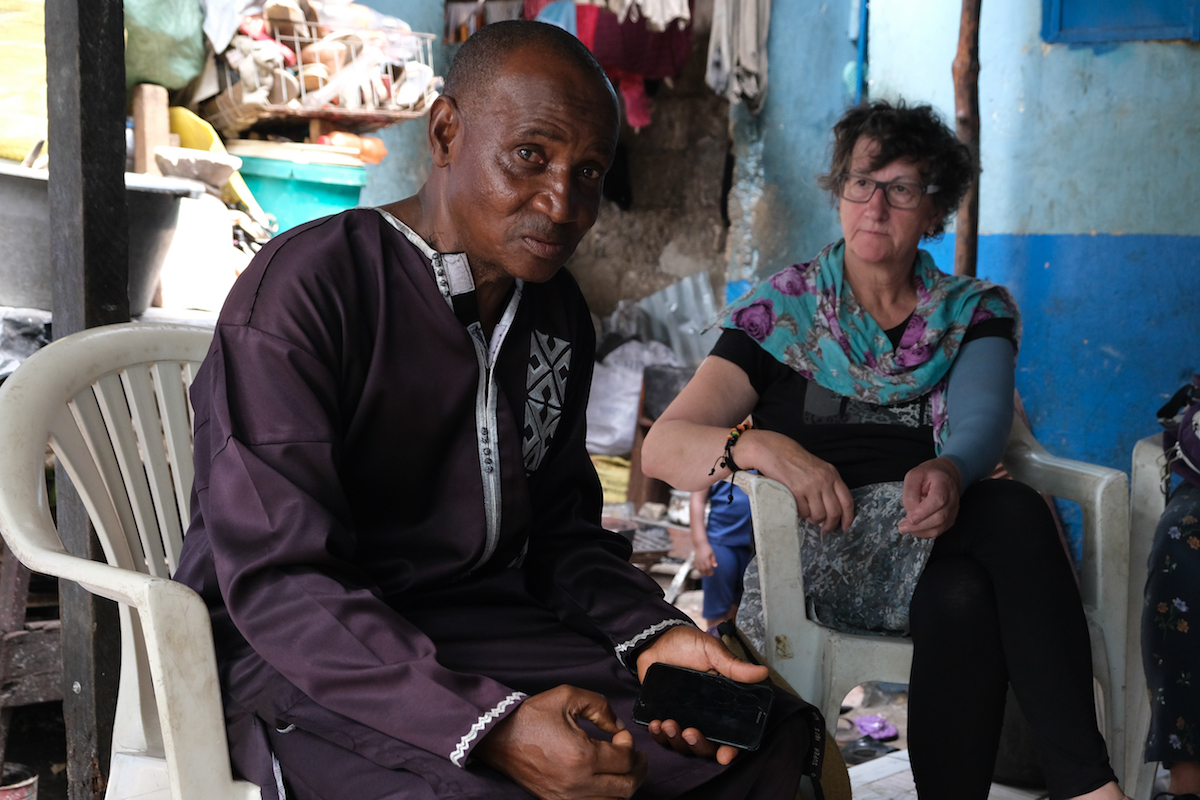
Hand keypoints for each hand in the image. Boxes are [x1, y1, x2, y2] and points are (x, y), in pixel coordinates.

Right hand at [474, 685, 646, 799]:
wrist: (498, 737)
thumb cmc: (531, 716)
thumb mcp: (567, 697)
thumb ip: (600, 706)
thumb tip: (618, 726)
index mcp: (582, 756)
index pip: (624, 760)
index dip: (630, 745)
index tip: (620, 735)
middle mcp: (577, 783)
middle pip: (625, 787)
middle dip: (637, 770)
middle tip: (637, 756)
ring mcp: (566, 797)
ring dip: (624, 786)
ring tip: (624, 769)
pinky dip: (605, 797)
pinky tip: (604, 782)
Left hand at [635, 625, 769, 765]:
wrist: (658, 638)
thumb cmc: (688, 644)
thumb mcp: (712, 652)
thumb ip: (734, 666)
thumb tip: (763, 672)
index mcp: (721, 704)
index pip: (730, 734)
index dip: (730, 748)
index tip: (724, 756)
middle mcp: (703, 716)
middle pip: (705, 745)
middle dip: (699, 745)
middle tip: (691, 732)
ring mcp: (682, 716)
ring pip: (683, 744)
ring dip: (676, 740)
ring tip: (668, 724)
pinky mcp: (663, 714)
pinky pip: (662, 735)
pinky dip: (658, 735)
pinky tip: (656, 725)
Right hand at [692, 541, 716, 576]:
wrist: (700, 544)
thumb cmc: (707, 548)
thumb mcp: (712, 553)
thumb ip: (713, 560)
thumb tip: (715, 566)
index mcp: (706, 559)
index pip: (708, 568)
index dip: (710, 571)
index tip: (712, 573)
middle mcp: (701, 561)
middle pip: (703, 569)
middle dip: (706, 573)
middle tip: (709, 574)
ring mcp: (697, 561)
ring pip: (699, 569)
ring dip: (702, 572)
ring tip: (704, 573)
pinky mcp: (695, 559)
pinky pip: (695, 566)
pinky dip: (697, 569)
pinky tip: (699, 570)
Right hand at [745, 430, 854, 531]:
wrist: (775, 451)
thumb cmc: (796, 461)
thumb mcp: (819, 469)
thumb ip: (828, 485)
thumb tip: (833, 510)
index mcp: (832, 474)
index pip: (847, 501)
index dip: (848, 518)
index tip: (845, 527)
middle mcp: (824, 480)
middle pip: (834, 511)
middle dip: (830, 524)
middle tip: (825, 529)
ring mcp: (810, 486)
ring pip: (819, 515)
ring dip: (814, 520)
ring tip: (809, 516)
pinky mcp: (796, 491)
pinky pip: (804, 512)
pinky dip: (802, 514)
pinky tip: (799, 509)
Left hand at [897, 457, 960, 538]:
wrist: (944, 475)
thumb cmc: (928, 474)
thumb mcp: (913, 476)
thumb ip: (910, 493)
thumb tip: (910, 513)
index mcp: (944, 483)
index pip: (938, 500)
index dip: (924, 512)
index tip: (910, 518)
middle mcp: (952, 498)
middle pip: (940, 517)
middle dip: (919, 525)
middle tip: (902, 527)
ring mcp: (953, 510)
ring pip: (940, 527)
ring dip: (921, 531)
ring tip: (905, 527)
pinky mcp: (950, 519)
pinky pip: (939, 530)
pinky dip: (925, 532)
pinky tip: (914, 528)